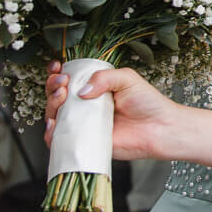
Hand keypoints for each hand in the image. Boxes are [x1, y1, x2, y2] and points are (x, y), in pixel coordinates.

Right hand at [43, 61, 182, 160]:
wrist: (160, 129)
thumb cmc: (148, 103)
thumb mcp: (126, 78)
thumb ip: (103, 77)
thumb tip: (80, 91)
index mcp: (94, 89)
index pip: (68, 80)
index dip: (57, 74)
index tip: (57, 68)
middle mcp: (86, 106)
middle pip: (56, 96)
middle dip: (52, 87)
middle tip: (63, 84)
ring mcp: (84, 125)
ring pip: (54, 116)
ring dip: (50, 106)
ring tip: (61, 99)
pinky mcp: (86, 142)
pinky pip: (61, 141)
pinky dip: (50, 134)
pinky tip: (53, 125)